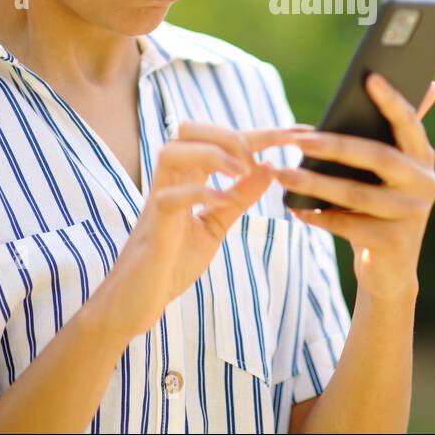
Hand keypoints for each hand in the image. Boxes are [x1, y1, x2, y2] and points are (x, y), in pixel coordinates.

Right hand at [105, 121, 309, 338]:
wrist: (135, 304)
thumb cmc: (170, 264)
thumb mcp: (214, 226)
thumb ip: (238, 198)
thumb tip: (268, 169)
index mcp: (185, 179)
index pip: (223, 143)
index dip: (262, 134)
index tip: (299, 132)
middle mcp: (169, 182)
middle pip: (190, 130)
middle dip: (232, 134)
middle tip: (263, 158)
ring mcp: (157, 201)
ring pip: (173, 151)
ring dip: (212, 153)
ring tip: (243, 169)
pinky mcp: (153, 227)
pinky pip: (171, 197)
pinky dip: (201, 192)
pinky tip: (225, 199)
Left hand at [274, 75, 434, 303]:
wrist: (389, 270)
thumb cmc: (380, 207)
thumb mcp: (390, 172)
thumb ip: (395, 132)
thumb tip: (424, 83)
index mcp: (424, 158)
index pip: (410, 122)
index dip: (391, 100)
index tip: (369, 77)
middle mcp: (425, 184)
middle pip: (378, 157)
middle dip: (333, 146)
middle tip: (296, 139)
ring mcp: (412, 215)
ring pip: (356, 193)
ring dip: (314, 182)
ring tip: (282, 174)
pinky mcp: (393, 243)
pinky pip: (347, 223)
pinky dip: (318, 215)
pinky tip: (295, 207)